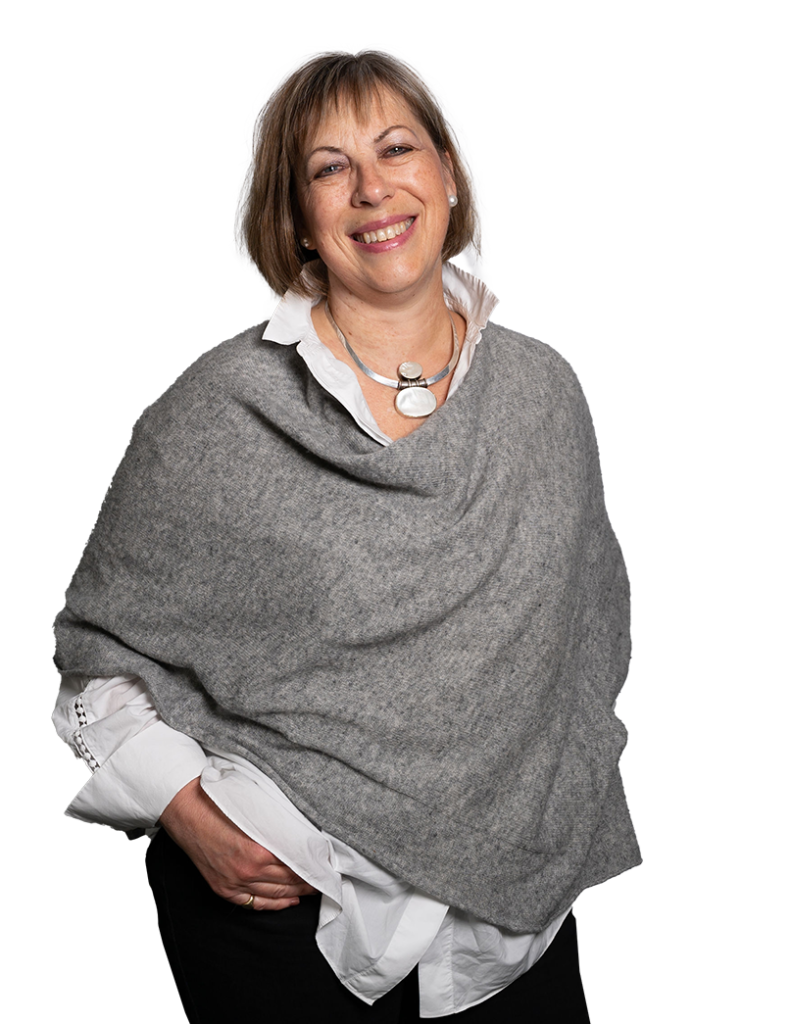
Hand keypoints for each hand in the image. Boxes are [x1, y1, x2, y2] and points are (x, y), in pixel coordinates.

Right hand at [159, 777, 318, 909]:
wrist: (186, 810)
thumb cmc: (219, 803)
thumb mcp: (255, 810)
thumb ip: (276, 826)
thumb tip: (301, 833)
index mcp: (258, 851)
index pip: (295, 866)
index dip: (313, 866)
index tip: (326, 865)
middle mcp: (247, 872)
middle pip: (288, 882)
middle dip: (308, 881)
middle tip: (325, 878)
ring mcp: (233, 883)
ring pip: (273, 895)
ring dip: (295, 893)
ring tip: (312, 889)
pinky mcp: (223, 888)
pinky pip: (253, 903)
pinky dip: (273, 904)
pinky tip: (287, 901)